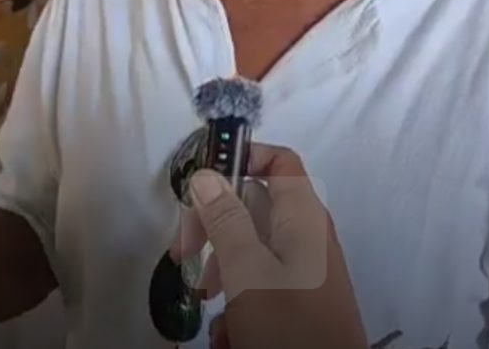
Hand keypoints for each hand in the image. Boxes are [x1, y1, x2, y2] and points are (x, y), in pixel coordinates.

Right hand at [173, 144, 367, 348]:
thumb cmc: (288, 326)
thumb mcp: (247, 271)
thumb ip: (225, 219)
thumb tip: (207, 174)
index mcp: (302, 215)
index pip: (278, 160)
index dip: (242, 158)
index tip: (200, 182)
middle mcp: (305, 236)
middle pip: (253, 205)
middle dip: (214, 227)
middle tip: (183, 253)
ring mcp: (302, 271)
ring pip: (249, 250)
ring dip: (220, 270)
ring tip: (203, 299)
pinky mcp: (296, 305)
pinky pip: (259, 286)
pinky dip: (239, 304)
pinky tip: (229, 333)